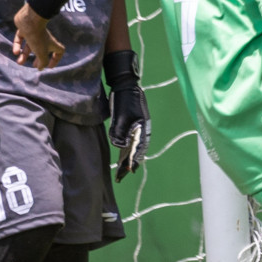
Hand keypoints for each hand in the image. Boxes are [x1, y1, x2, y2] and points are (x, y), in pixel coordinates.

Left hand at [12, 3, 64, 68]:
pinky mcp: (24, 29)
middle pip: (43, 50)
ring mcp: (34, 33)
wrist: (29, 20)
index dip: (55, 60)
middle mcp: (44, 39)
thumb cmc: (37, 38)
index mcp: (52, 44)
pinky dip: (17, 45)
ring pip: (30, 46)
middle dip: (38, 58)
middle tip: (33, 65)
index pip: (59, 52)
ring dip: (24, 55)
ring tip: (19, 62)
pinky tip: (15, 52)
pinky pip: (21, 39)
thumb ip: (43, 62)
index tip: (49, 66)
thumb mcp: (42, 54)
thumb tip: (41, 68)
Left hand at [103, 50, 150, 180]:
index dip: (133, 160)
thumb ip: (120, 131)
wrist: (125, 85)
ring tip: (121, 171)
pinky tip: (122, 156)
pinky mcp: (132, 126)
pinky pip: (131, 142)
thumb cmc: (125, 99)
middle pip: (137, 150)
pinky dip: (127, 150)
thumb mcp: (121, 115)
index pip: (139, 148)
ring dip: (128, 158)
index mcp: (142, 128)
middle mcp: (142, 130)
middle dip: (130, 163)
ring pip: (134, 147)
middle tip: (122, 176)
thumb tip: (119, 146)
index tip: (128, 171)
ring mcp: (138, 128)